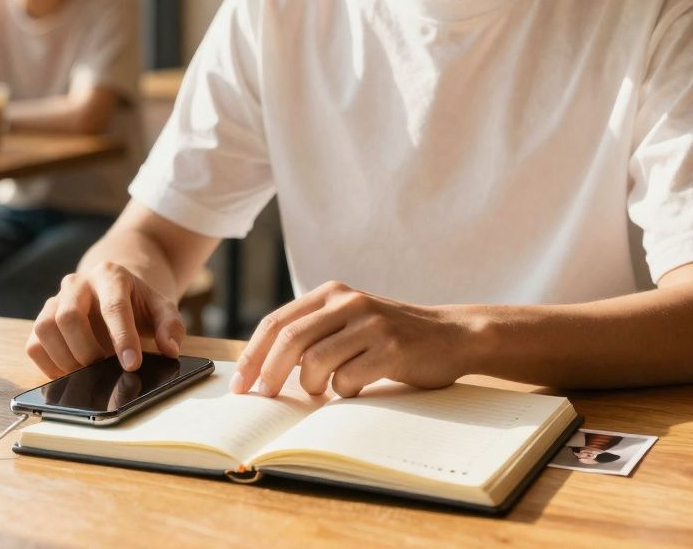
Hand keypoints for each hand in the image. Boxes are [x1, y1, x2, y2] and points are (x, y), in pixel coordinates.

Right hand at [27, 262, 185, 377]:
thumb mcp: (162, 307)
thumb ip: (170, 325)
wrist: (113, 289)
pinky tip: (71, 372)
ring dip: (66, 358)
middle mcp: (77, 283)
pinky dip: (49, 365)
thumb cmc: (137, 302)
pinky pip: (34, 345)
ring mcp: (55, 300)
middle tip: (105, 368)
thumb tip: (170, 349)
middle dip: (87, 351)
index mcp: (110, 275)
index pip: (113, 306)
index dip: (122, 338)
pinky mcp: (42, 320)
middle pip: (68, 316)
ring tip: (87, 371)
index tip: (132, 365)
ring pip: (45, 328)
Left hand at [229, 282, 476, 397]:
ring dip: (312, 386)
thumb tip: (262, 367)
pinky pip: (348, 379)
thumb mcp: (349, 321)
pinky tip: (356, 389)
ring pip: (315, 362)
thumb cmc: (391, 336)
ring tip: (324, 391)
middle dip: (268, 373)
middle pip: (288, 340)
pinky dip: (344, 392)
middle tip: (263, 398)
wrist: (452, 335)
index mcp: (331, 293)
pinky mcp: (391, 347)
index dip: (252, 354)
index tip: (240, 384)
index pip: (276, 322)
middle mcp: (348, 302)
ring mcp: (370, 323)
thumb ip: (313, 333)